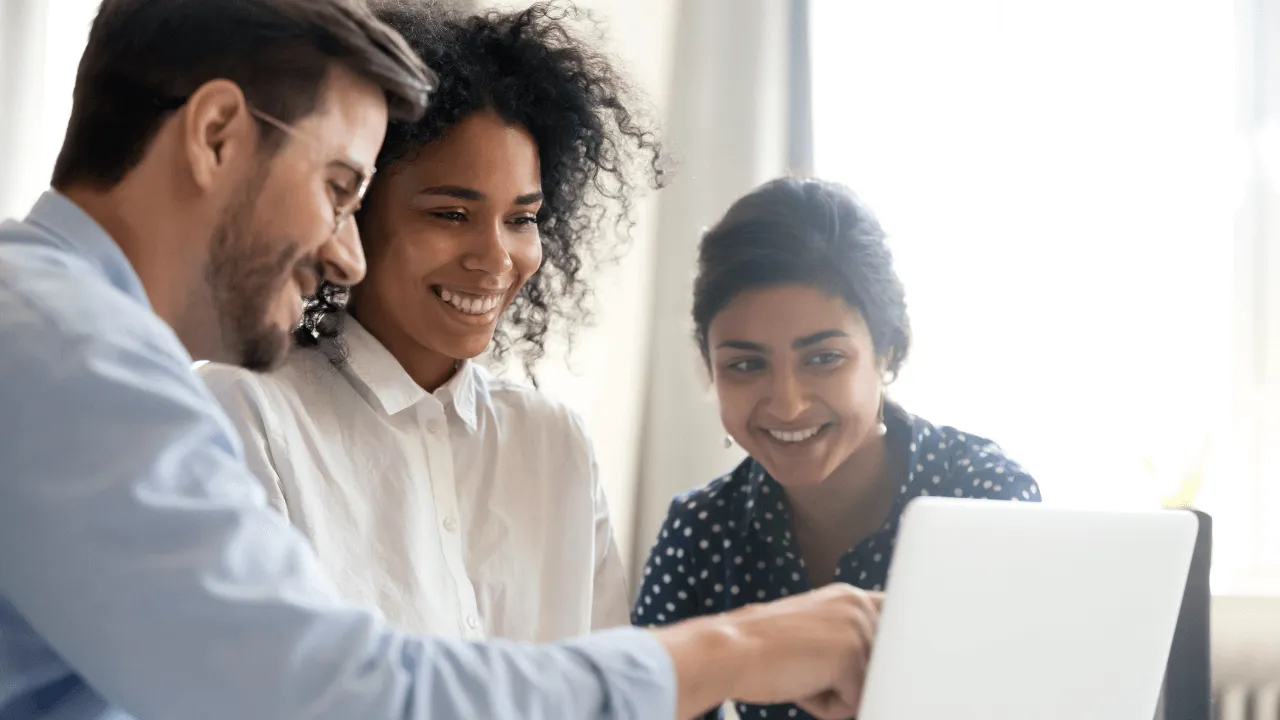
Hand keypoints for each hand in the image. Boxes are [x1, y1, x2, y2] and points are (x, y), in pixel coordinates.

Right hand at [730, 583, 880, 717]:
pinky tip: (799, 685)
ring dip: (835, 693)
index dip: (880, 652)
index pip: (893, 624)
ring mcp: (857, 629)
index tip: (879, 662)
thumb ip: (847, 636)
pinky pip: (854, 704)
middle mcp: (858, 605)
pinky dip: (825, 707)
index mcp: (849, 597)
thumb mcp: (813, 631)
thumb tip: (885, 664)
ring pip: (867, 687)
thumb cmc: (760, 648)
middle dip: (851, 679)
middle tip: (809, 667)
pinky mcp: (850, 658)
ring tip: (801, 674)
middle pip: (883, 664)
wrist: (727, 651)